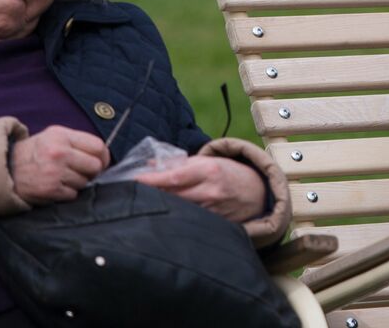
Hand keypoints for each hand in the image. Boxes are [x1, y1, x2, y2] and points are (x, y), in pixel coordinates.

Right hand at [10, 125, 110, 204]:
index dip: (104, 156)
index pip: (98, 146)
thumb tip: (103, 153)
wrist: (7, 168)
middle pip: (95, 166)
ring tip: (63, 177)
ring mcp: (55, 172)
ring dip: (78, 182)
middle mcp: (60, 153)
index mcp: (62, 136)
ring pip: (85, 182)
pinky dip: (68, 192)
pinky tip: (57, 186)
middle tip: (82, 171)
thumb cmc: (35, 151)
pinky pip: (73, 194)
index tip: (101, 161)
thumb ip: (78, 141)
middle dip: (92, 171)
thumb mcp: (54, 135)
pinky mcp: (50, 189)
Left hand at [136, 155, 266, 223]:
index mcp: (208, 171)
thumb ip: (180, 164)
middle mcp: (210, 191)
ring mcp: (212, 211)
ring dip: (162, 208)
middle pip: (172, 196)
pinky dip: (176, 219)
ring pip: (178, 211)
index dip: (151, 180)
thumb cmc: (229, 173)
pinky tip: (165, 219)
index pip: (173, 177)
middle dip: (151, 195)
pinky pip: (189, 222)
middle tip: (131, 195)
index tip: (133, 180)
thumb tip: (149, 166)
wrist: (257, 193)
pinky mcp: (214, 225)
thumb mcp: (208, 161)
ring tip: (145, 206)